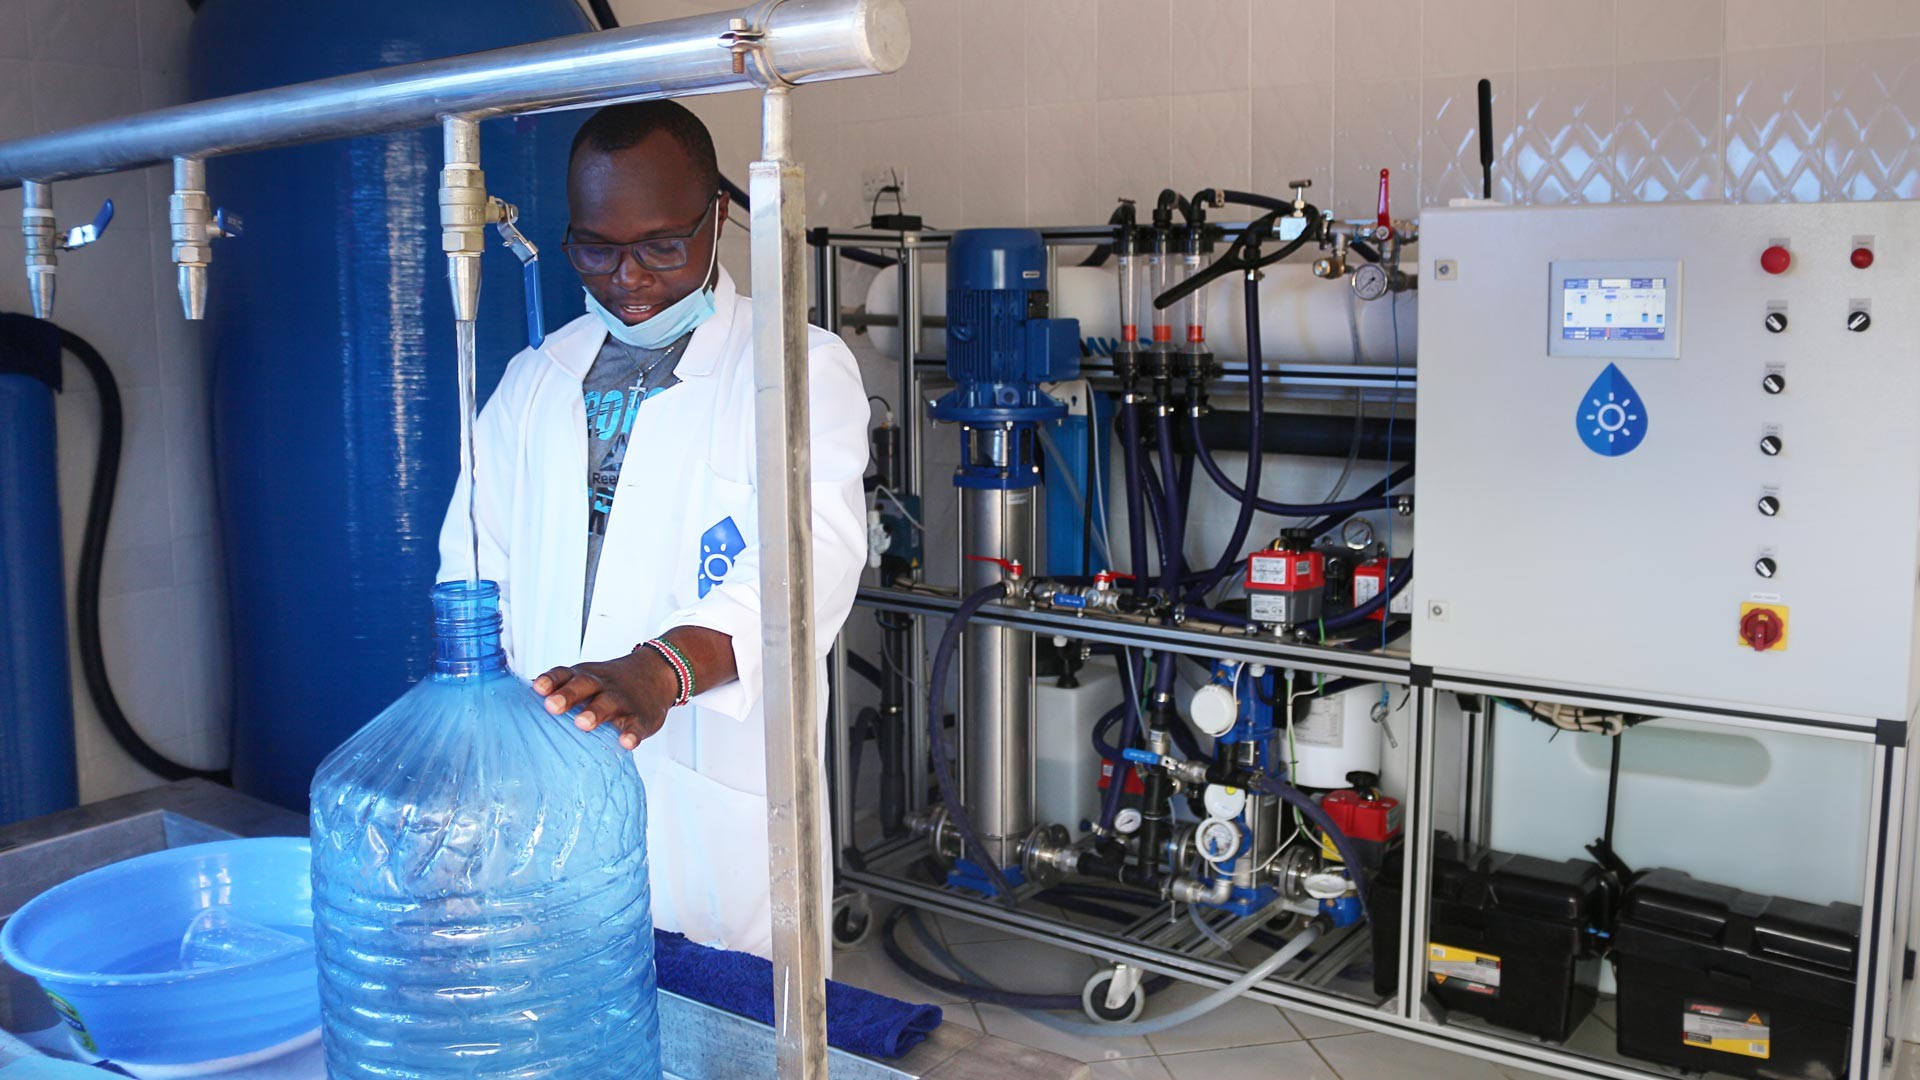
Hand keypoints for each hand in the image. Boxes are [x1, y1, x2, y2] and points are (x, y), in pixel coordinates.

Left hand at [533, 651, 676, 749]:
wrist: (656, 672)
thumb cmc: (609, 683)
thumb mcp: (585, 679)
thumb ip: (558, 690)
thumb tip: (515, 704)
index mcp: (584, 676)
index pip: (564, 674)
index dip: (551, 680)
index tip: (537, 688)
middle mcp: (602, 685)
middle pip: (584, 685)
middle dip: (567, 695)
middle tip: (552, 706)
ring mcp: (623, 700)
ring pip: (608, 703)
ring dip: (595, 712)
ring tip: (583, 723)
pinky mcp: (642, 716)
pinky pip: (637, 725)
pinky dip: (632, 734)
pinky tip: (625, 743)